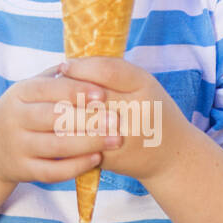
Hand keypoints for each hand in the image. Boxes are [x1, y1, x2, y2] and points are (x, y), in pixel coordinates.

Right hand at [0, 63, 117, 186]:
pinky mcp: (22, 169)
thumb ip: (55, 77)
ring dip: (88, 143)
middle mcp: (14, 118)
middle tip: (116, 120)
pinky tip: (96, 159)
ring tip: (115, 140)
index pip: (48, 89)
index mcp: (19, 93)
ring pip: (56, 145)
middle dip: (88, 118)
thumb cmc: (21, 112)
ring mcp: (17, 145)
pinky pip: (52, 171)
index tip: (103, 94)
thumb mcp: (29, 90)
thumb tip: (89, 62)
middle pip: (53, 117)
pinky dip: (76, 166)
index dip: (76, 90)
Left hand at [58, 57, 189, 182]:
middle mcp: (138, 111)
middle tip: (49, 87)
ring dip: (62, 113)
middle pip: (91, 96)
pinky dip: (67, 135)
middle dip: (66, 91)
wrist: (172, 156)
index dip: (81, 67)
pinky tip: (59, 128)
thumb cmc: (151, 112)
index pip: (107, 71)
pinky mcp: (114, 157)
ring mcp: (127, 137)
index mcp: (145, 86)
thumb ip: (111, 72)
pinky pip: (82, 143)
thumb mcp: (141, 85)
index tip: (63, 66)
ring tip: (50, 106)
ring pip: (82, 121)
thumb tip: (68, 65)